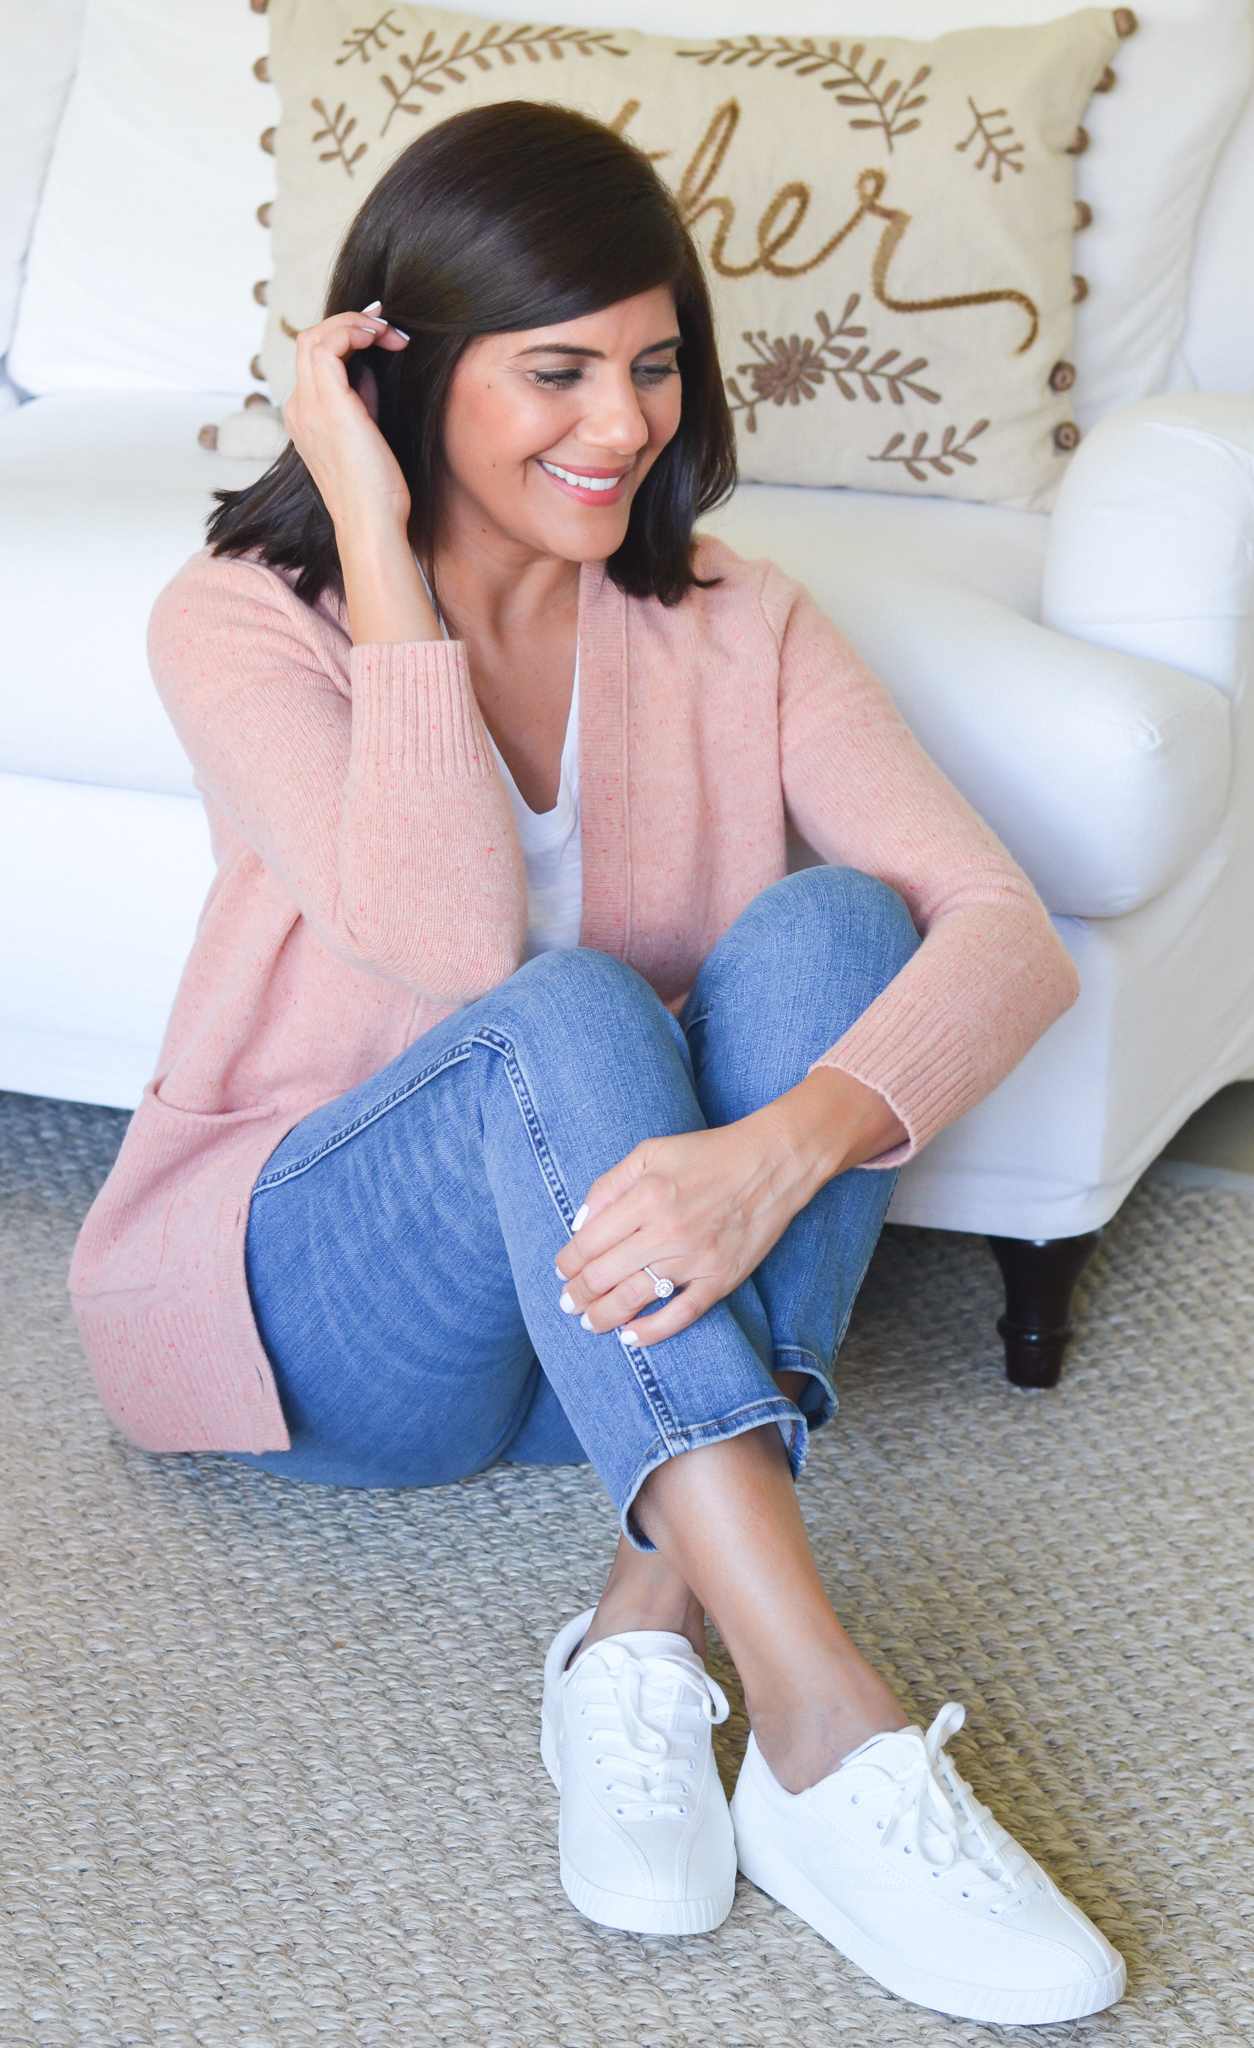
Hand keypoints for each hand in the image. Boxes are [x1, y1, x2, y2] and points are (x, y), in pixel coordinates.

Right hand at [284, 305, 439, 645]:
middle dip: (350, 324)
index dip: (346, 337)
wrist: (372, 523)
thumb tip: (368, 368)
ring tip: (388, 332)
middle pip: (309, 340)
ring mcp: (308, 406)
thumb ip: (362, 400)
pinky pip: (329, 345)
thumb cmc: (377, 492)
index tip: (381, 336)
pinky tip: (381, 339)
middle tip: (387, 327)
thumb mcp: (367, 434)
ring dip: (354, 323)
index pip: (314, 359)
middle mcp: (299, 408)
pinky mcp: (327, 406)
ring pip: (314, 336)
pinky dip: (354, 331)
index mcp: (306, 417)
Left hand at [555, 1068, 905, 1346]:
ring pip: (634, 1300)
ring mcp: (695, 1258)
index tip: (562, 1271)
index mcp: (646, 1195)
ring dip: (603, 1316)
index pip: (589, 1243)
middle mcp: (667, 1230)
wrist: (772, 1163)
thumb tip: (580, 1224)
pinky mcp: (721, 1279)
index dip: (568, 1262)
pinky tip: (631, 1337)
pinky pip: (680, 1315)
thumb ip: (609, 1185)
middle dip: (578, 1294)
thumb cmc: (708, 1154)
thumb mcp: (650, 1152)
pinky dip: (652, 1332)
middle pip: (604, 1276)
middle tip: (568, 1303)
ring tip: (589, 1322)